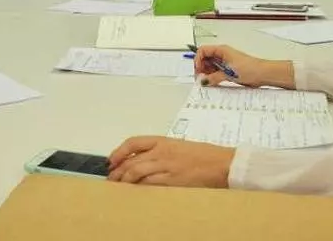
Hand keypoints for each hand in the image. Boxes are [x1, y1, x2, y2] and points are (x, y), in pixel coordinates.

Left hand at [107, 136, 233, 187]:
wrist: (221, 164)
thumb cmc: (203, 155)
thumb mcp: (179, 147)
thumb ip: (160, 152)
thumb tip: (141, 161)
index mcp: (163, 141)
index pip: (133, 143)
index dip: (119, 152)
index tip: (111, 161)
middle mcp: (161, 152)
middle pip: (131, 161)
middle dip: (118, 171)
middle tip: (112, 179)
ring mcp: (165, 167)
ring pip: (136, 173)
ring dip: (124, 181)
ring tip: (119, 187)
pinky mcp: (171, 181)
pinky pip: (148, 184)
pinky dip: (138, 188)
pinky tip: (134, 191)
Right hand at [193, 44, 294, 87]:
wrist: (264, 74)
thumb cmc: (250, 68)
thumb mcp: (229, 74)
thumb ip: (214, 77)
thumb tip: (203, 81)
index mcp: (221, 50)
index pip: (202, 50)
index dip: (198, 60)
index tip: (199, 71)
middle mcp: (222, 54)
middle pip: (205, 58)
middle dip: (202, 68)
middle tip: (203, 79)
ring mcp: (225, 61)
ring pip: (210, 65)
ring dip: (208, 73)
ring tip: (210, 81)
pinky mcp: (229, 69)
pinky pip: (216, 71)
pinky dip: (214, 76)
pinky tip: (216, 82)